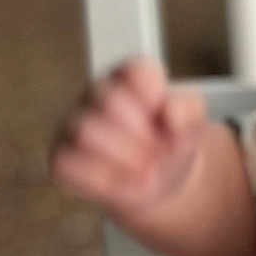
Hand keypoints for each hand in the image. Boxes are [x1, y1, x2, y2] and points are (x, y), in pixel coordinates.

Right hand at [50, 56, 207, 218]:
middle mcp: (98, 93)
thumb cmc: (173, 142)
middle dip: (142, 136)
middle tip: (159, 152)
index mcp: (131, 77)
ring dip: (125, 159)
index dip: (157, 99)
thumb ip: (188, 109)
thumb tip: (168, 111)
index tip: (167, 120)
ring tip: (146, 171)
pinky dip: (103, 180)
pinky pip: (67, 164)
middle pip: (109, 101)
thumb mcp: (194, 124)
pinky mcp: (61, 156)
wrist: (164, 183)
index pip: (138, 72)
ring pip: (85, 132)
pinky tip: (125, 184)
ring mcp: (74, 124)